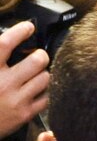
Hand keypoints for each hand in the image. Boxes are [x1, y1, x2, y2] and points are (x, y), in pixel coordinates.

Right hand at [0, 20, 49, 137]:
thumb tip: (8, 44)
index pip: (5, 44)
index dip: (19, 32)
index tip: (28, 27)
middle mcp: (2, 83)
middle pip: (37, 60)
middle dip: (40, 55)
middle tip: (37, 56)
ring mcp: (15, 100)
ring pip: (45, 77)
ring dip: (43, 73)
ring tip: (35, 75)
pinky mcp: (25, 114)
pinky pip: (47, 97)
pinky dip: (45, 91)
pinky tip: (36, 89)